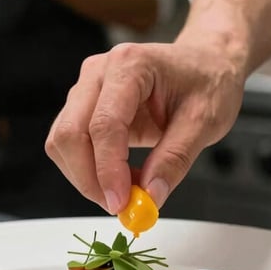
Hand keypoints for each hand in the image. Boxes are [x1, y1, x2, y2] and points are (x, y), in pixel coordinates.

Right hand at [45, 40, 245, 214]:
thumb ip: (175, 159)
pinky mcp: (85, 105)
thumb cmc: (207, 82)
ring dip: (87, 175)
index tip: (121, 203)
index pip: (104, 124)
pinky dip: (89, 168)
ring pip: (63, 141)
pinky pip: (72, 143)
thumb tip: (150, 195)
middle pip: (70, 133)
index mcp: (130, 65)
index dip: (107, 169)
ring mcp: (87, 87)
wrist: (205, 64)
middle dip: (89, 178)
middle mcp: (99, 72)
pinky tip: (121, 175)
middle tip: (121, 206)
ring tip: (128, 189)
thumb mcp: (205, 122)